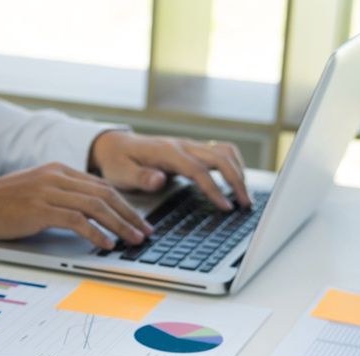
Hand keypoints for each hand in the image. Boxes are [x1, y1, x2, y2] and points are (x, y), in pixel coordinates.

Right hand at [0, 163, 153, 248]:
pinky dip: (97, 233)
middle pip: (105, 194)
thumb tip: (84, 216)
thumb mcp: (34, 192)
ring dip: (119, 225)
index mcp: (57, 170)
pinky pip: (77, 221)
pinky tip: (107, 243)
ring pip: (96, 206)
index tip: (137, 219)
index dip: (123, 203)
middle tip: (145, 231)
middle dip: (129, 214)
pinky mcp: (41, 209)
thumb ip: (58, 197)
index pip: (100, 185)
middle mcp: (56, 177)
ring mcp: (49, 191)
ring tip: (133, 240)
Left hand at [89, 131, 250, 209]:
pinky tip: (236, 181)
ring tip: (245, 196)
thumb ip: (140, 178)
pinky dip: (234, 165)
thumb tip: (160, 180)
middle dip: (236, 181)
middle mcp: (182, 145)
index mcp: (166, 152)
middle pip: (220, 158)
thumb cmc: (117, 162)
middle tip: (245, 204)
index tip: (226, 207)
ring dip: (238, 172)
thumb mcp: (120, 173)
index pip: (198, 169)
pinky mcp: (192, 149)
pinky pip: (221, 152)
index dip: (214, 188)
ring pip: (225, 152)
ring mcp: (189, 145)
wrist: (114, 145)